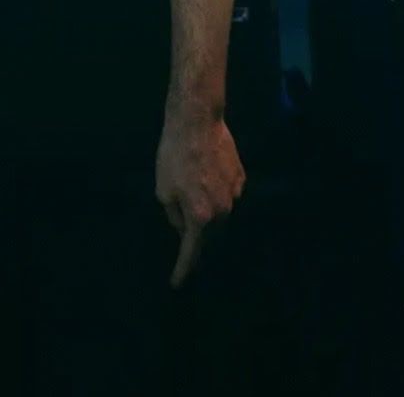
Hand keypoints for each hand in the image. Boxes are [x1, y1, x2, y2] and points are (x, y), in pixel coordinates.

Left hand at [156, 112, 244, 289]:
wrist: (197, 120)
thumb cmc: (174, 155)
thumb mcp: (163, 188)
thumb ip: (173, 215)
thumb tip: (183, 228)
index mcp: (200, 217)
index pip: (191, 252)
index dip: (183, 269)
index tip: (177, 283)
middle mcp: (223, 211)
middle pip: (208, 232)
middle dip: (195, 231)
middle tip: (181, 215)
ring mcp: (235, 193)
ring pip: (220, 213)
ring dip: (207, 209)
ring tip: (193, 186)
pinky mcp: (241, 176)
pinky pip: (228, 194)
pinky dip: (217, 192)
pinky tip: (206, 174)